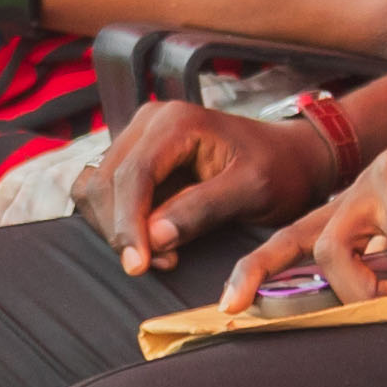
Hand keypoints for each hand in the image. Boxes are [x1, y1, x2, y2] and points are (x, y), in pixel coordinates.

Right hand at [98, 96, 353, 279]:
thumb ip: (202, 209)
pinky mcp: (136, 159)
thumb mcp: (252, 190)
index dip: (128, 224)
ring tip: (162, 255)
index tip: (136, 266)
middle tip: (162, 264)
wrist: (290, 159)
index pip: (133, 174)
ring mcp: (138, 138)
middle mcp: (149, 122)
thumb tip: (154, 237)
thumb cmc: (280, 171)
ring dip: (117, 229)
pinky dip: (118, 222)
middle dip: (123, 231)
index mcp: (176, 121)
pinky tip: (152, 242)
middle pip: (105, 182)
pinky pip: (104, 193)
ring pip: (96, 189)